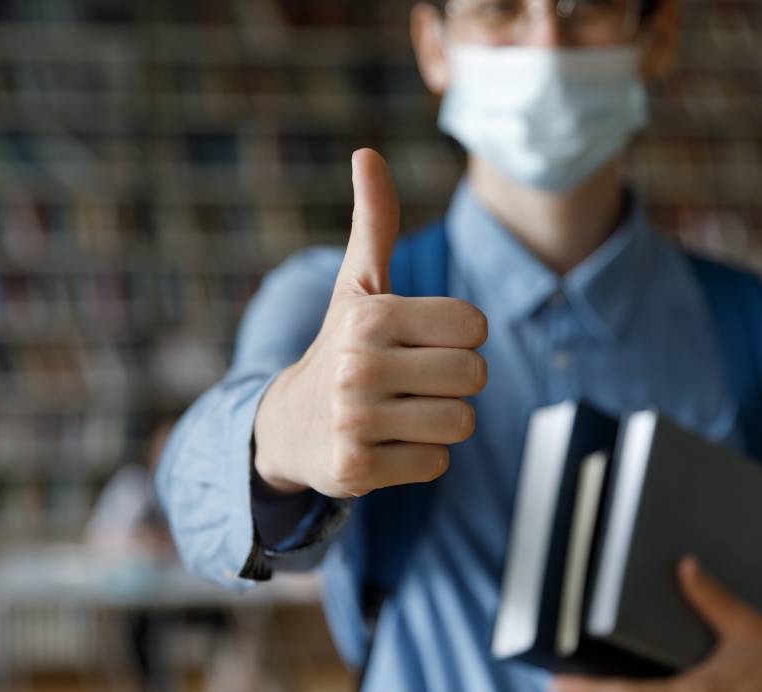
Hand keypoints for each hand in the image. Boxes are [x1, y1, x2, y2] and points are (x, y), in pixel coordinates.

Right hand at [253, 149, 488, 496]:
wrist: (286, 426)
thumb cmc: (340, 347)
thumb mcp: (357, 287)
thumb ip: (374, 223)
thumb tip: (366, 152)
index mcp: (372, 315)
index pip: (475, 327)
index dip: (460, 338)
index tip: (423, 343)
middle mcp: (359, 365)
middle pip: (474, 377)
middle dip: (454, 383)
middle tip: (412, 383)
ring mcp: (355, 420)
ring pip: (460, 423)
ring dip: (440, 423)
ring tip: (401, 413)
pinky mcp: (356, 469)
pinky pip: (436, 464)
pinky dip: (421, 459)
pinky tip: (386, 444)